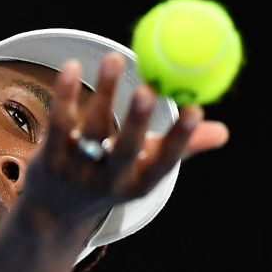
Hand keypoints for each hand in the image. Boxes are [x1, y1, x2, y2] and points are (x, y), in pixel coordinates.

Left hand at [23, 52, 228, 227]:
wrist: (53, 213)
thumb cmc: (108, 180)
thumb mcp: (142, 172)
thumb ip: (177, 148)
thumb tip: (222, 132)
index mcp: (137, 184)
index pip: (163, 163)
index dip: (179, 139)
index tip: (196, 109)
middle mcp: (108, 181)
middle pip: (125, 151)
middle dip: (138, 121)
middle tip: (149, 89)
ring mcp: (77, 172)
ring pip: (92, 129)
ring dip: (105, 92)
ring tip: (115, 58)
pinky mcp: (49, 159)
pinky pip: (59, 124)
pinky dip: (65, 95)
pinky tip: (73, 68)